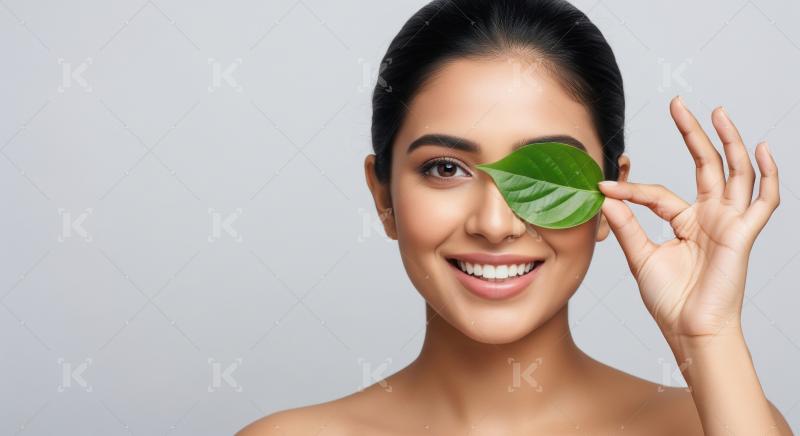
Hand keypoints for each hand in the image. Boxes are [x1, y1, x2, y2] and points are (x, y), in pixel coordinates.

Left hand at [597, 96, 780, 340]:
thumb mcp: (640, 257)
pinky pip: (764, 201)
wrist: (689, 330)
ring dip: (727, 141)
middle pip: (705, 165)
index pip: (658, 193)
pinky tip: (760, 149)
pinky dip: (766, 175)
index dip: (631, 187)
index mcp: (685, 222)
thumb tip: (606, 196)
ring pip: (734, 173)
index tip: (602, 183)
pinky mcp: (743, 235)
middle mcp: (710, 217)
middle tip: (678, 104)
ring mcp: (729, 223)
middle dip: (693, 134)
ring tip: (715, 112)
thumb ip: (627, 226)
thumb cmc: (669, 300)